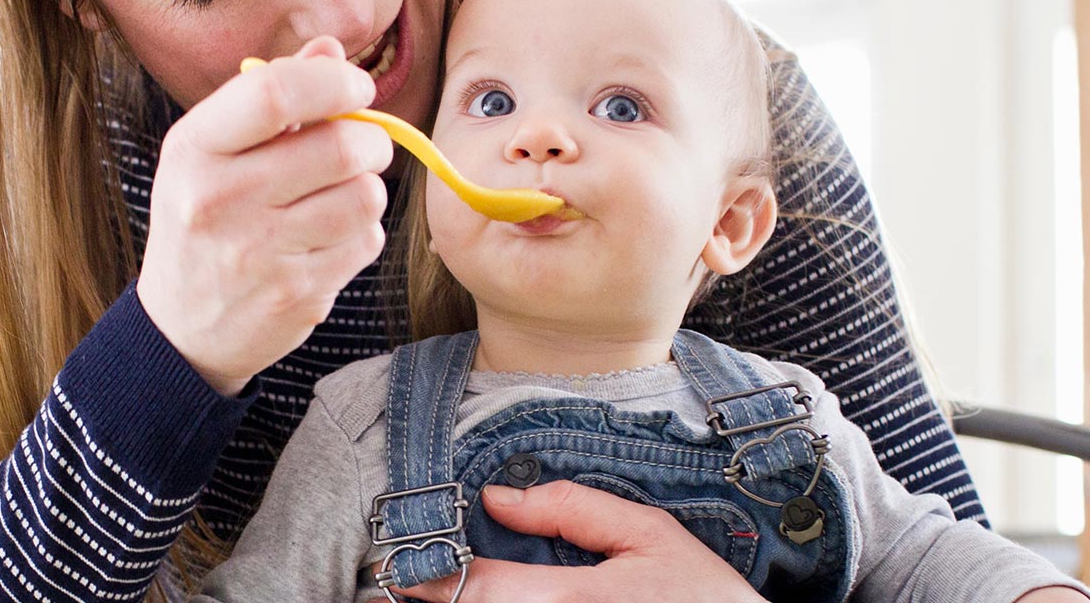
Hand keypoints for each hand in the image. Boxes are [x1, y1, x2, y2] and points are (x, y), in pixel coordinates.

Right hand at [136, 36, 391, 394]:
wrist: (182, 328)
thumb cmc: (204, 221)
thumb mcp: (212, 152)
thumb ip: (269, 96)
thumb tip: (332, 49)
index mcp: (194, 149)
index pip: (274, 92)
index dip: (333, 81)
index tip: (356, 87)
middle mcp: (219, 200)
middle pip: (339, 146)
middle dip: (371, 138)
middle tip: (364, 145)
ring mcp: (259, 254)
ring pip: (364, 196)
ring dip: (367, 189)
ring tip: (340, 194)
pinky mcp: (297, 294)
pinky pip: (366, 242)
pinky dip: (361, 234)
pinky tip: (328, 238)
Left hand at [394, 481, 767, 602]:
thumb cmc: (700, 597)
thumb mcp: (649, 536)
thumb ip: (572, 510)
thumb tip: (499, 497)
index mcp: (574, 601)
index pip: (478, 590)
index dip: (428, 578)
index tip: (395, 568)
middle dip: (437, 602)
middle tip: (389, 589)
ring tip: (420, 601)